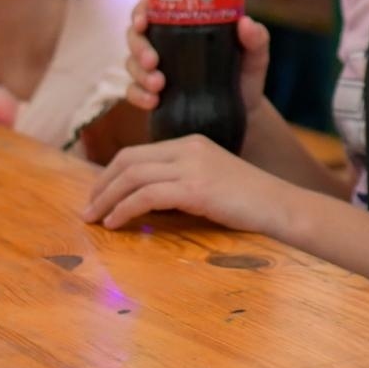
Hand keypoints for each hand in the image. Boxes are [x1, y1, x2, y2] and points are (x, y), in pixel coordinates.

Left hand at [82, 133, 286, 232]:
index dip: (110, 174)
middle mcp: (189, 148)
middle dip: (101, 185)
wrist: (281, 208)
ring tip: (94, 219)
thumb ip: (181, 182)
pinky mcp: (196, 188)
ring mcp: (192, 166)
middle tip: (87, 209)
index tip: (98, 196)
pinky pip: (146, 196)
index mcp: (191, 143)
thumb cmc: (249, 203)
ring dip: (106, 199)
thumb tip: (144, 201)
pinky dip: (124, 210)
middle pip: (128, 159)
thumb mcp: (211, 183)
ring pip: (132, 176)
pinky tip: (116, 224)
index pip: (138, 152)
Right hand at [122, 2, 269, 118]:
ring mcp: (156, 69)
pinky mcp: (151, 93)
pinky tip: (152, 102)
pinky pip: (132, 92)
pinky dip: (137, 95)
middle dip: (139, 46)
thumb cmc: (245, 74)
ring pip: (131, 63)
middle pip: (135, 35)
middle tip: (152, 61)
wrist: (243, 113)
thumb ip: (256, 38)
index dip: (141, 10)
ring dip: (139, 73)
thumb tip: (245, 23)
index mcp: (185, 24)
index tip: (143, 20)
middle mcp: (165, 42)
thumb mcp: (255, 55)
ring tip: (158, 86)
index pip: (154, 8)